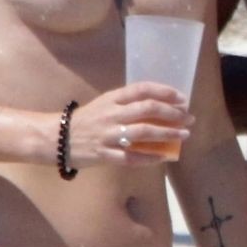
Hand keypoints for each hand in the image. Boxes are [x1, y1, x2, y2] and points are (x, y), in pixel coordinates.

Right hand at [66, 83, 192, 165]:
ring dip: (167, 134)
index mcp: (112, 99)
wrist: (57, 138)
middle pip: (147, 109)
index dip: (165, 92)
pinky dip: (149, 157)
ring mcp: (108, 135)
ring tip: (183, 135)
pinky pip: (130, 157)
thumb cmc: (86, 120)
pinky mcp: (104, 154)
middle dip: (172, 113)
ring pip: (143, 132)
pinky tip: (164, 157)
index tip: (182, 98)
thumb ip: (128, 104)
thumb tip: (160, 107)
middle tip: (188, 118)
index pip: (142, 89)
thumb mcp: (105, 104)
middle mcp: (111, 115)